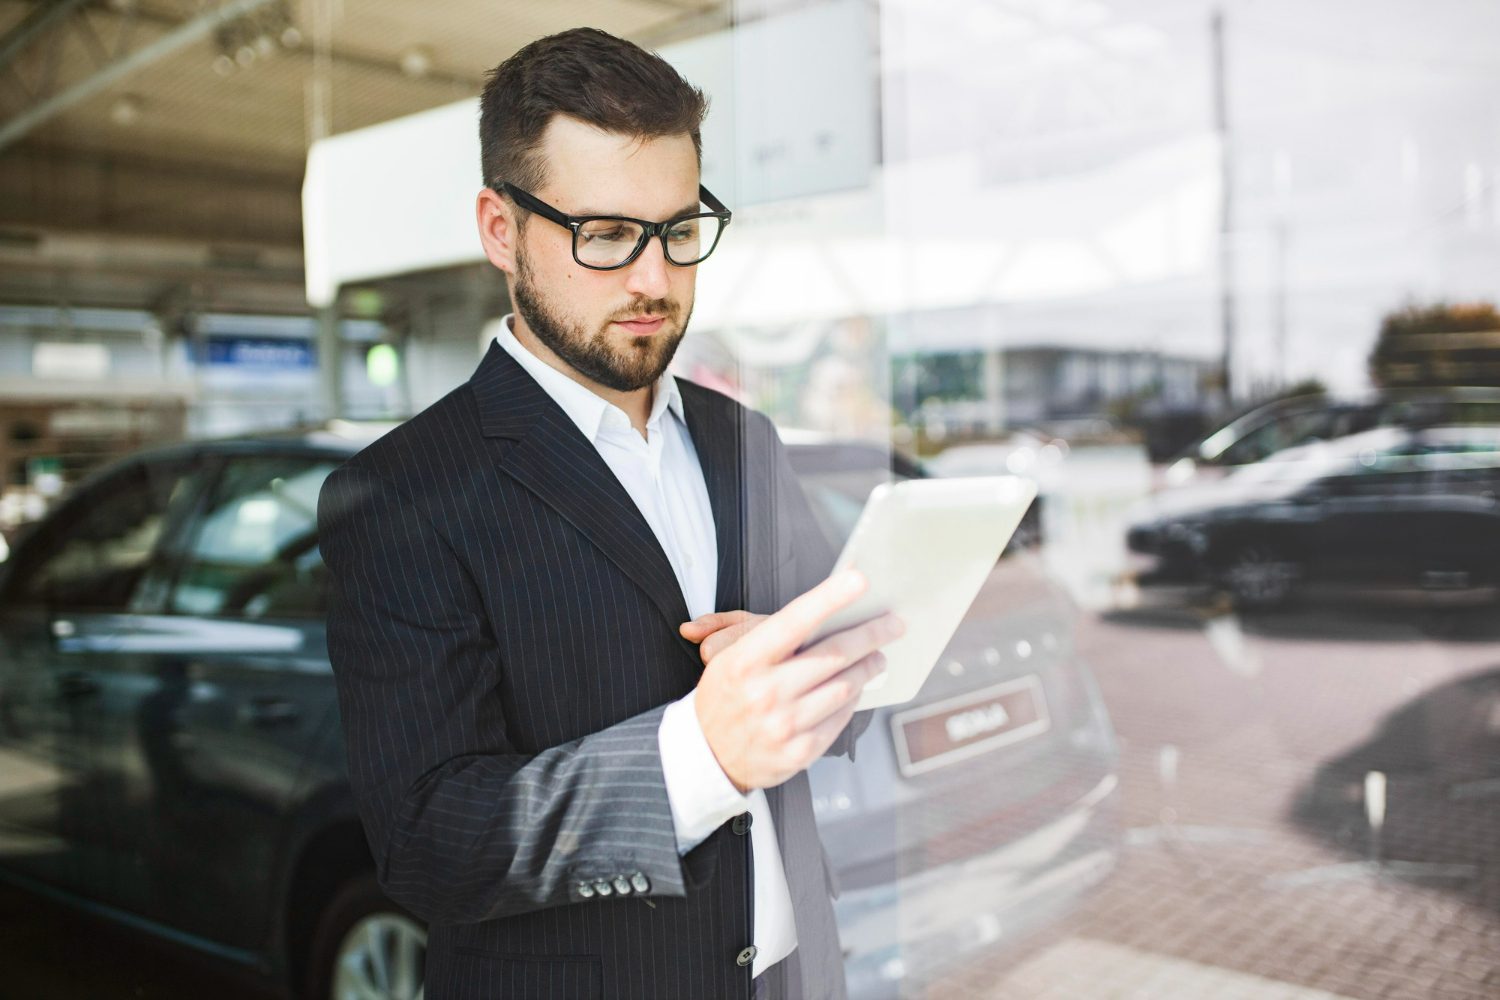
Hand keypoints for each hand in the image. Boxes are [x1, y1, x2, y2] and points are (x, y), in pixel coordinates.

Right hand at [690, 569, 903, 793]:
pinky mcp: (800, 750)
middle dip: (871, 634)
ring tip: (878, 656)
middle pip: (834, 654)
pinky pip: (841, 716)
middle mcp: (765, 692)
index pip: (794, 621)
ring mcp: (784, 724)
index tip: (858, 579)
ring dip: (868, 667)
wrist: (706, 755)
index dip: (829, 597)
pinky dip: (853, 698)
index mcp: (745, 661)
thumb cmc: (725, 695)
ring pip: (845, 686)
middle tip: (894, 623)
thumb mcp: (728, 656)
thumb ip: (769, 630)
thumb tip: (817, 609)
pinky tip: (855, 687)